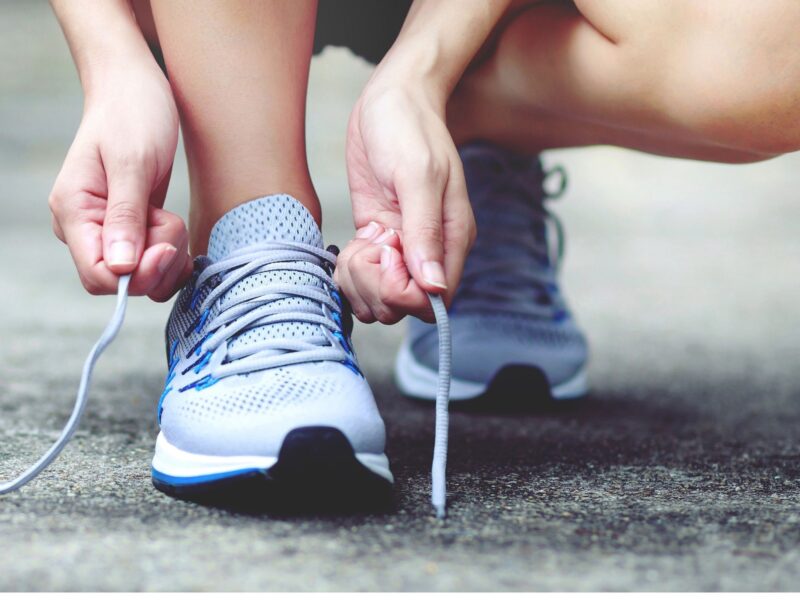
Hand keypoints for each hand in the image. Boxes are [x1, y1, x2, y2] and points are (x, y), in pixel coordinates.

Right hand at [48, 62, 190, 300]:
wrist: (135, 89)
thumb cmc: (132, 114)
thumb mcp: (132, 162)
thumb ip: (125, 216)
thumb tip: (121, 267)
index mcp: (73, 212)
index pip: (97, 276)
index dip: (136, 276)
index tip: (166, 247)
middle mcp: (86, 228)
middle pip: (123, 282)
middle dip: (157, 263)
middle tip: (172, 223)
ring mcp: (108, 231)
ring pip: (143, 277)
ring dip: (169, 257)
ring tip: (172, 217)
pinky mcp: (132, 230)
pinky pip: (152, 264)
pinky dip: (172, 255)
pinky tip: (177, 229)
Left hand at [336, 84, 475, 323]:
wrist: (390, 101)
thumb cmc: (408, 128)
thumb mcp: (417, 174)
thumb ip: (424, 230)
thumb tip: (432, 286)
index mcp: (452, 239)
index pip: (433, 301)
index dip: (401, 290)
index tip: (387, 251)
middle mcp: (429, 251)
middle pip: (402, 307)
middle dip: (375, 285)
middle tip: (370, 243)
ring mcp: (401, 249)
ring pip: (379, 299)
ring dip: (359, 279)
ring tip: (361, 240)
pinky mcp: (378, 241)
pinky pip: (362, 279)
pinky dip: (350, 270)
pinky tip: (354, 241)